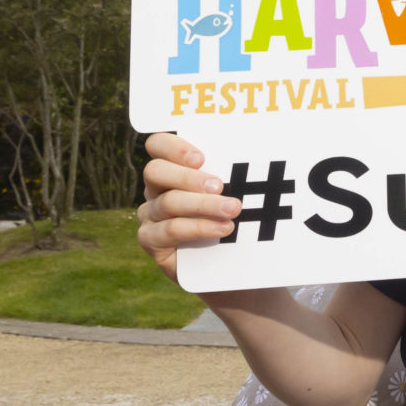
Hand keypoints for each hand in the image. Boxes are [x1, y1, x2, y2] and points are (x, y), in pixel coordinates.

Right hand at [136, 131, 239, 281]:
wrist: (233, 260)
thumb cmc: (234, 215)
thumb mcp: (235, 188)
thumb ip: (233, 168)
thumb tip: (255, 147)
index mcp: (172, 167)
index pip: (158, 145)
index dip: (174, 147)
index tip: (201, 158)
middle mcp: (155, 189)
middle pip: (155, 171)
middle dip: (187, 177)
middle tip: (218, 186)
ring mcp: (150, 215)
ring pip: (167, 202)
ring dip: (202, 205)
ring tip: (232, 210)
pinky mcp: (151, 241)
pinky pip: (169, 230)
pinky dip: (198, 227)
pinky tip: (222, 228)